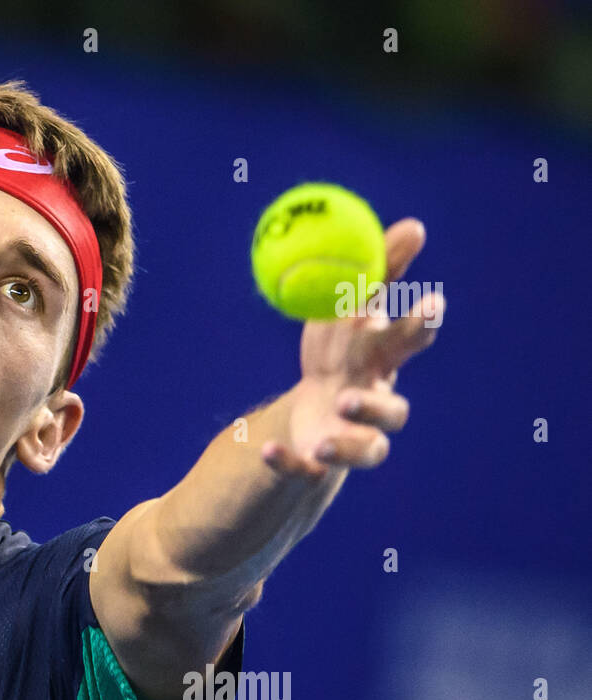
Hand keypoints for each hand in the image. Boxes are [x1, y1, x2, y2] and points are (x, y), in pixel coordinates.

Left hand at [262, 218, 443, 480]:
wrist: (310, 414)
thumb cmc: (336, 355)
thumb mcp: (347, 310)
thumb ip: (378, 271)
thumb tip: (416, 226)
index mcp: (379, 363)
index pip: (408, 345)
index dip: (421, 325)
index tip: (429, 302)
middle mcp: (374, 405)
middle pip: (393, 414)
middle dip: (376, 407)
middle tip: (348, 398)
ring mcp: (351, 439)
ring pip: (367, 453)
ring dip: (347, 448)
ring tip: (323, 444)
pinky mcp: (319, 465)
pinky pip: (306, 473)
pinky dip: (289, 464)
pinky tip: (269, 452)